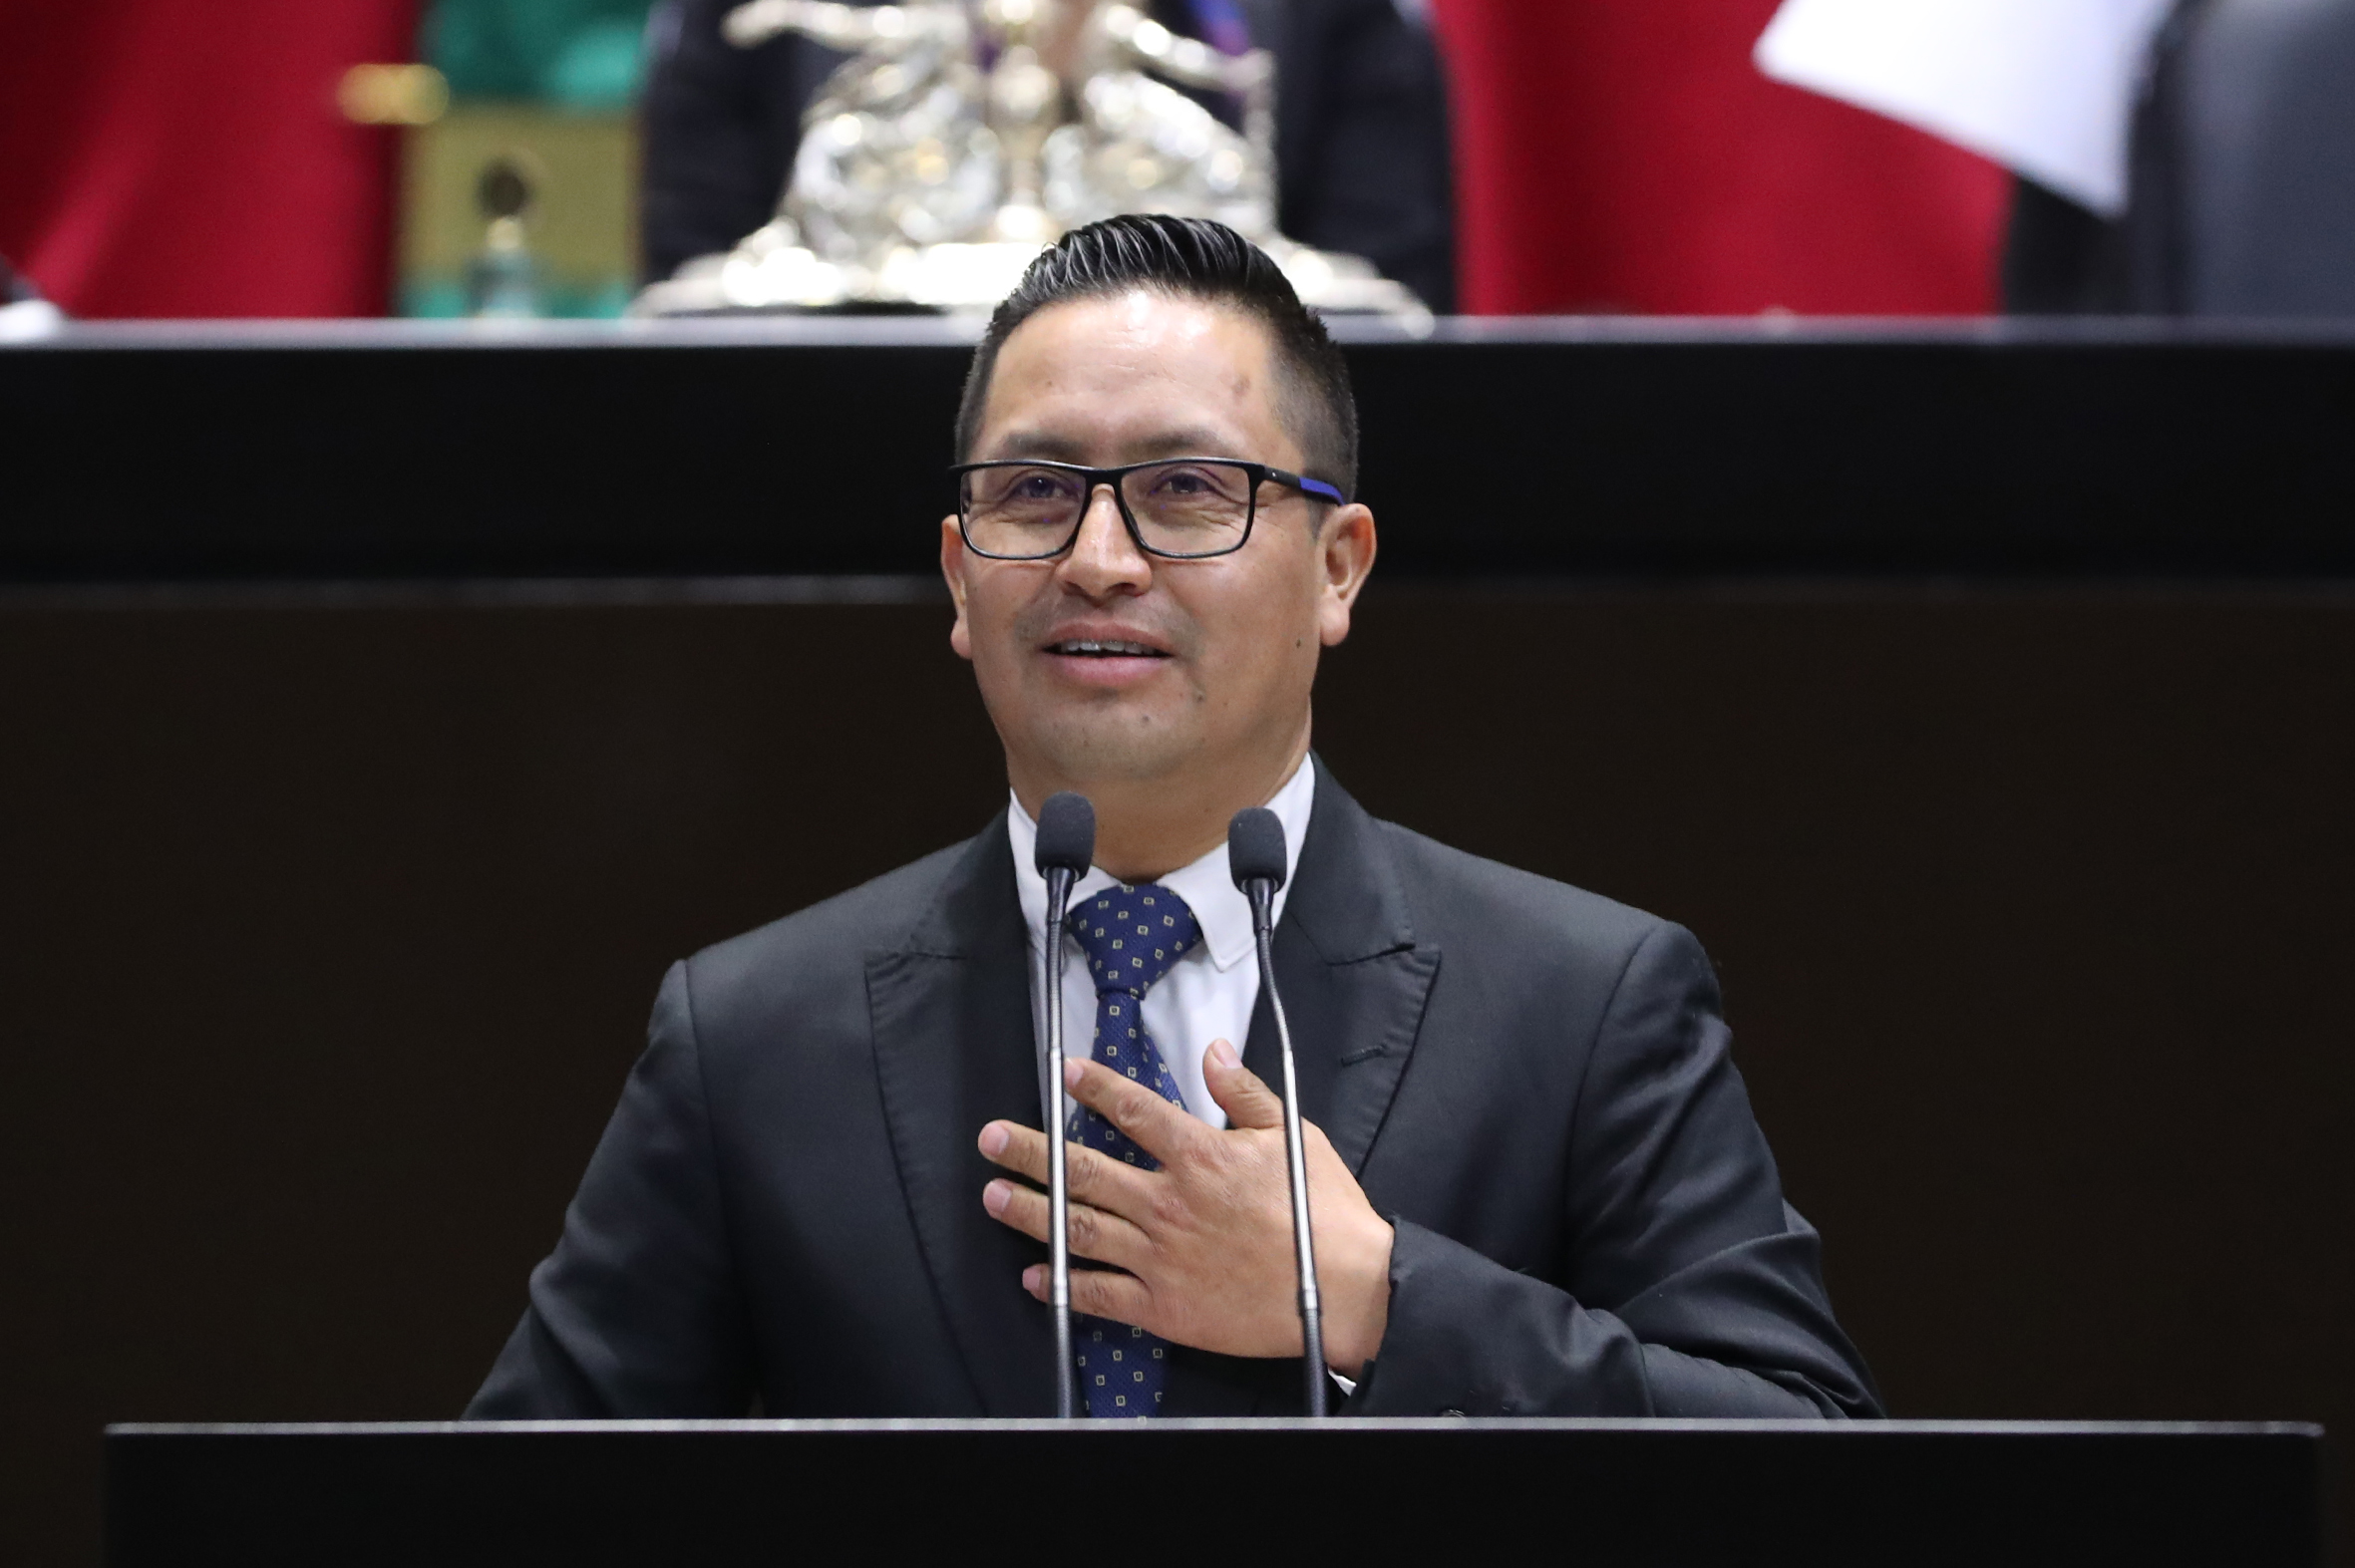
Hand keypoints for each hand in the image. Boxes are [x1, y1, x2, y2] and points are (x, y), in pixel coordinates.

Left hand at [977, 1038, 1393, 1375]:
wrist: (1342, 1290)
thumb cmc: (1323, 1214)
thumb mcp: (1290, 1135)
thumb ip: (1244, 1092)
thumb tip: (1214, 1051)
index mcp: (1200, 1157)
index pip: (1133, 1111)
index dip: (1095, 1087)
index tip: (1065, 1074)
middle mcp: (1169, 1203)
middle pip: (1084, 1170)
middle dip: (1030, 1151)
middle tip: (991, 1138)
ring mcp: (1161, 1258)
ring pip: (1079, 1229)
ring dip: (1030, 1211)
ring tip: (993, 1195)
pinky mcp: (1164, 1307)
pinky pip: (1100, 1294)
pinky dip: (1062, 1285)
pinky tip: (1034, 1276)